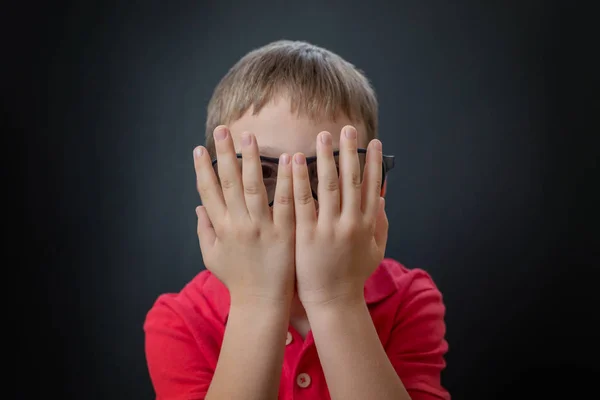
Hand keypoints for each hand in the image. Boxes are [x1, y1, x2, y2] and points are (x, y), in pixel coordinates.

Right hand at [193, 126, 295, 303]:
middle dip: (224, 155)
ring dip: (251, 160)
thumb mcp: (212, 257)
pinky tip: (287, 159)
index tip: (200, 148)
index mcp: (221, 229)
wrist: (261, 303)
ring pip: (255, 187)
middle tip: (223, 129)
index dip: (202, 169)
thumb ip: (204, 230)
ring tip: (249, 137)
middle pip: (229, 183)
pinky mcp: (284, 233)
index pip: (208, 192)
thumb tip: (198, 207)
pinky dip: (286, 180)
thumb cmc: (238, 280)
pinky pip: (285, 202)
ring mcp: (262, 228)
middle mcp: (238, 225)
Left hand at [292, 125, 388, 306]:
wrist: (333, 302)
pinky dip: (300, 180)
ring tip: (323, 136)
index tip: (373, 143)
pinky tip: (295, 160)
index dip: (373, 163)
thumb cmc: (353, 277)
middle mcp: (350, 223)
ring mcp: (328, 228)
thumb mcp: (376, 251)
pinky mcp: (307, 235)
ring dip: (326, 158)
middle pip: (351, 180)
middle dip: (350, 152)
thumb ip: (381, 225)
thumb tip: (381, 199)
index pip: (371, 187)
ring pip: (328, 186)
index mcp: (367, 225)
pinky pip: (302, 202)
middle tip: (346, 129)